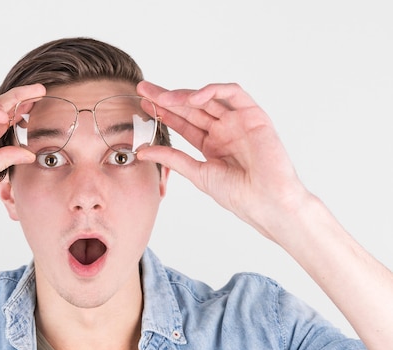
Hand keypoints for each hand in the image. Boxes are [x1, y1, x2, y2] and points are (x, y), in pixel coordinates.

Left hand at [137, 80, 308, 238]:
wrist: (266, 202)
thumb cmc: (238, 194)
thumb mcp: (197, 173)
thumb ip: (171, 159)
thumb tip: (142, 151)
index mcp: (211, 144)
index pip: (183, 123)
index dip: (163, 112)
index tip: (142, 104)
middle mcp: (224, 130)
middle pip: (191, 107)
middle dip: (167, 97)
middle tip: (143, 89)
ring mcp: (238, 121)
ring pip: (209, 98)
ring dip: (184, 95)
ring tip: (163, 98)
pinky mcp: (254, 115)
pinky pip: (233, 94)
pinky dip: (213, 92)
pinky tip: (193, 99)